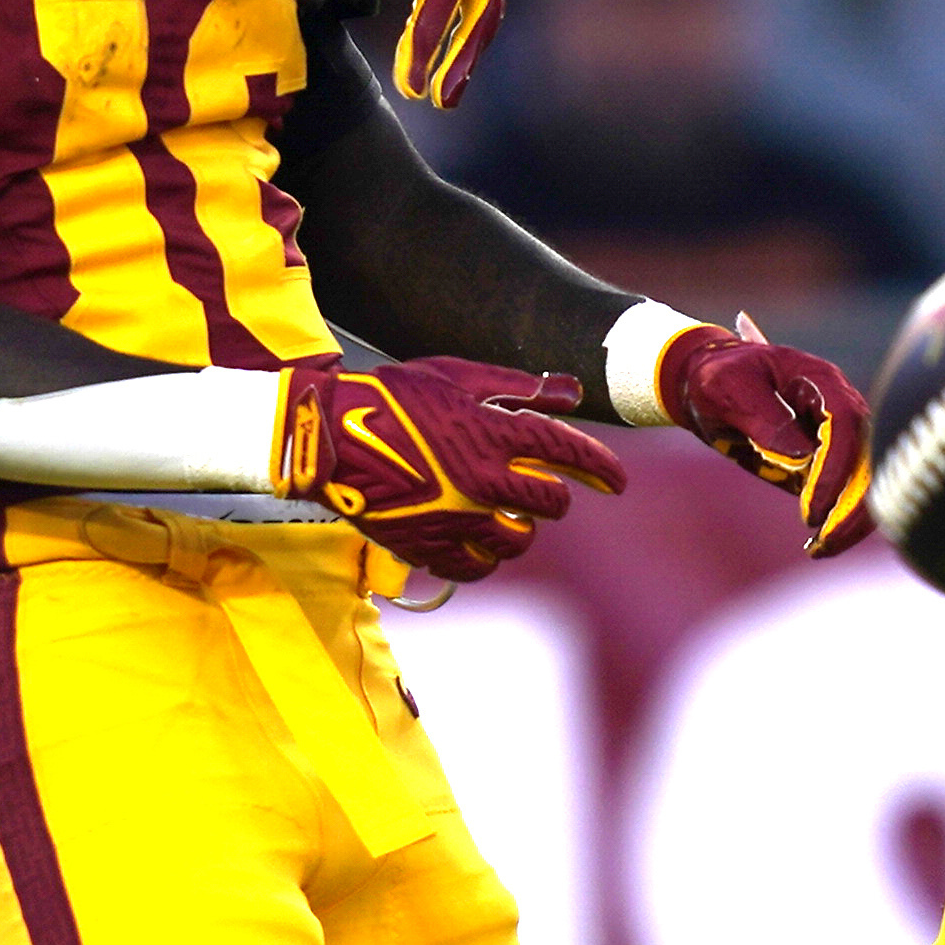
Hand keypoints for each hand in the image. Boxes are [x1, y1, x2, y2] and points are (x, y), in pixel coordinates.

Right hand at [276, 356, 627, 591]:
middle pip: (551, 502)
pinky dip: (486, 557)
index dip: (602, 468)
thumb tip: (571, 393)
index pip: (569, 453)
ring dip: (523, 527)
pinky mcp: (428, 546)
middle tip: (548, 489)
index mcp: (493, 434)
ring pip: (520, 540)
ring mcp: (456, 519)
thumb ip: (519, 388)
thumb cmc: (392, 397)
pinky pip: (476, 567)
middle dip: (557, 495)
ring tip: (508, 514)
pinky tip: (480, 541)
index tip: (616, 481)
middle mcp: (483, 481)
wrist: (328, 436)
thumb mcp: (458, 377)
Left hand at [325, 0, 523, 108]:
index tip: (400, 76)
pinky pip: (484, 26)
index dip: (408, 36)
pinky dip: (468, 57)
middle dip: (431, 51)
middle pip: (447, 11)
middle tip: (413, 92)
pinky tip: (451, 91)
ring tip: (443, 103)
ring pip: (477, 23)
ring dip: (460, 63)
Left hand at [651, 318, 869, 549]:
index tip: (813, 511)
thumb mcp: (728, 389)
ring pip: (868, 478)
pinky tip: (818, 545)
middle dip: (856, 505)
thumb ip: (764, 417)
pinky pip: (849, 491)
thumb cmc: (718, 378)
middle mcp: (840, 406)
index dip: (835, 469)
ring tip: (821, 550)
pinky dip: (841, 520)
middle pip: (870, 455)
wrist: (709, 381)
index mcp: (819, 380)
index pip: (845, 423)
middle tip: (825, 542)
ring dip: (852, 519)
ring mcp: (839, 433)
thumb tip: (802, 455)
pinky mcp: (829, 458)